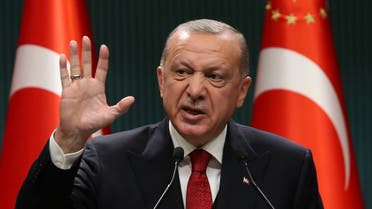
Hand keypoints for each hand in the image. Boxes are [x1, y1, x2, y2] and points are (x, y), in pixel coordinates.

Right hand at [55, 36, 134, 152]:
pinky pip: (64, 77)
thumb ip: (121, 107)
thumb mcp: (110, 115)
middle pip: (87, 64)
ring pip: (75, 67)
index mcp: (98, 88)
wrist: (77, 131)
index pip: (102, 69)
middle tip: (86, 38)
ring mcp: (76, 87)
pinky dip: (63, 67)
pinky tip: (62, 57)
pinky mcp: (66, 91)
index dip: (103, 58)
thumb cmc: (94, 123)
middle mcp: (87, 84)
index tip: (104, 47)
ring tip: (74, 42)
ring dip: (74, 55)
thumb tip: (132, 99)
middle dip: (87, 51)